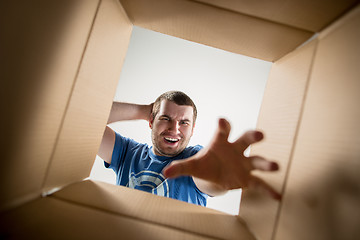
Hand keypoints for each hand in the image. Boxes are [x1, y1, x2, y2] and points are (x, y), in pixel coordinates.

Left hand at [163, 118, 280, 199]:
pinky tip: (278, 197)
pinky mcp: (247, 178)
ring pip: (257, 160)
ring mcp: (243, 163)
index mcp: (221, 142)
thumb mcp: (192, 165)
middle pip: (246, 140)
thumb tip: (164, 173)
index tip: (222, 121)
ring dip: (266, 163)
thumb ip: (180, 167)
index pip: (223, 130)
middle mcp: (235, 150)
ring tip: (275, 166)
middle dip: (252, 136)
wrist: (213, 174)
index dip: (223, 125)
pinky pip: (260, 183)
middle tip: (260, 134)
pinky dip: (269, 190)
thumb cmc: (205, 164)